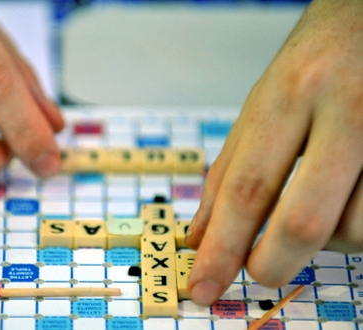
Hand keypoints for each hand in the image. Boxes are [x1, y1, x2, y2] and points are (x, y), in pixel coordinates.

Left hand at [185, 0, 362, 305]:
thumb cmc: (316, 61)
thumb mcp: (262, 101)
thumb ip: (230, 169)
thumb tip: (200, 235)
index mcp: (288, 94)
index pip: (246, 186)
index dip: (221, 247)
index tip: (201, 288)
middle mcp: (341, 108)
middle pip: (301, 217)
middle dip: (271, 262)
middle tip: (257, 273)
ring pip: (353, 228)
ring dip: (323, 242)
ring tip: (312, 212)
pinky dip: (355, 227)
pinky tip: (343, 202)